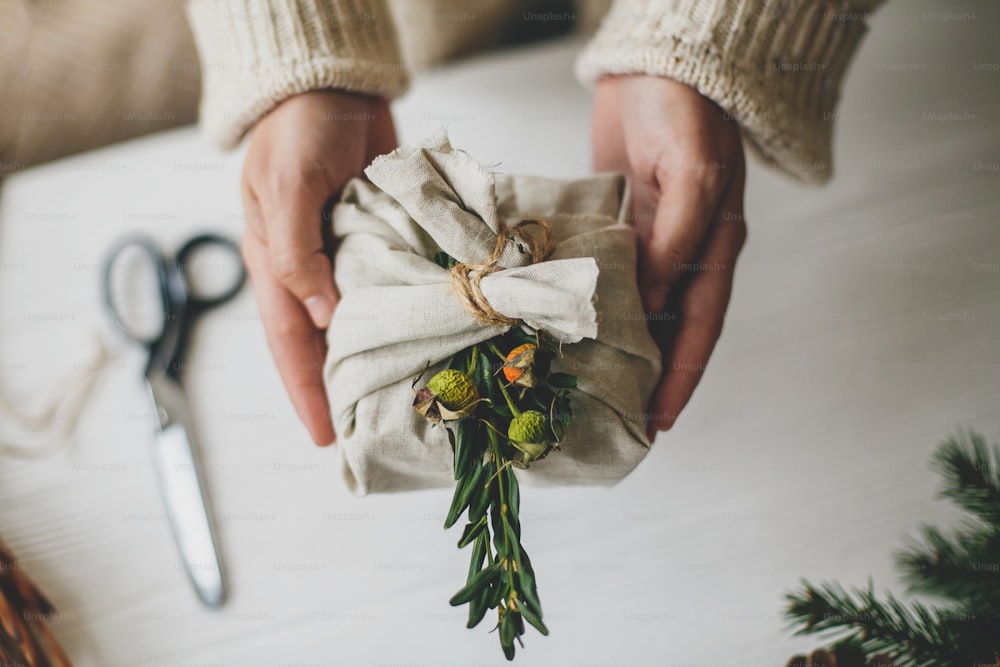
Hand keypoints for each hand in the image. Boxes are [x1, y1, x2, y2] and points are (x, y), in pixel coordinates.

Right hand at [241, 90, 396, 444]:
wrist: (334, 85)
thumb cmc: (298, 130)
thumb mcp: (286, 188)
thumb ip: (297, 253)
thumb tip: (325, 316)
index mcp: (277, 263)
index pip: (291, 342)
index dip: (307, 391)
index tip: (326, 437)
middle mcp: (313, 268)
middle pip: (328, 341)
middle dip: (344, 387)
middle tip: (371, 431)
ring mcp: (350, 255)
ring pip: (364, 318)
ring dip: (381, 355)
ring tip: (406, 399)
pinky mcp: (385, 238)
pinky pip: (394, 284)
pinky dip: (408, 311)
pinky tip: (431, 337)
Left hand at [592, 75, 747, 437]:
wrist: (652, 64)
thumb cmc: (685, 112)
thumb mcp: (692, 175)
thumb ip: (675, 241)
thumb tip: (650, 304)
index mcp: (714, 248)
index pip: (699, 328)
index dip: (681, 377)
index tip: (659, 422)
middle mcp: (682, 253)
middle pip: (667, 329)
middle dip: (648, 377)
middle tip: (619, 422)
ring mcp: (647, 241)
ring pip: (633, 309)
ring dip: (615, 348)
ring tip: (587, 390)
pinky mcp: (614, 225)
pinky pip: (602, 276)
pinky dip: (587, 305)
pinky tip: (564, 331)